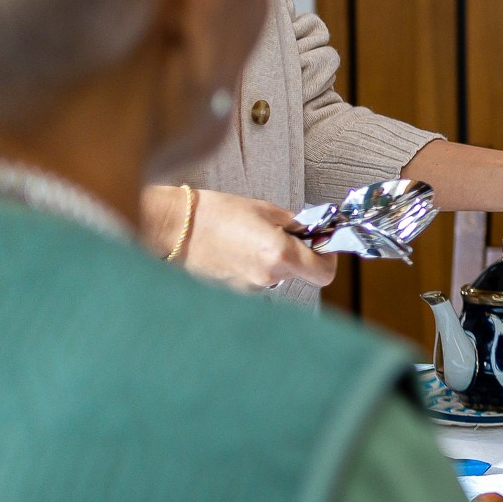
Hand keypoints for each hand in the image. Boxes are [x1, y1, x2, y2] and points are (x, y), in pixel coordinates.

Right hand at [170, 187, 337, 290]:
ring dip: (276, 260)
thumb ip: (295, 224)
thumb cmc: (216, 213)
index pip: (324, 273)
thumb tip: (312, 231)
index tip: (320, 243)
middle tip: (286, 234)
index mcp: (280, 255)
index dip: (328, 258)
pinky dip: (256, 265)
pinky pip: (258, 278)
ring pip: (279, 275)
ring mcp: (250, 287)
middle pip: (301, 273)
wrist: (174, 227)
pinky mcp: (235, 291)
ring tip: (253, 238)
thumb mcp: (265, 210)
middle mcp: (268, 276)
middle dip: (300, 255)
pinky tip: (239, 249)